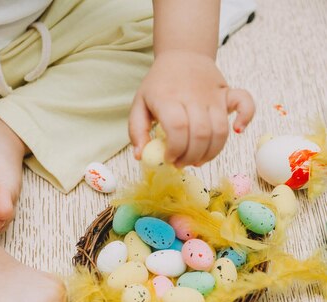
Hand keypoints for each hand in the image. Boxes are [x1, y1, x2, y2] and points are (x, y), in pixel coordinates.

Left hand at [129, 50, 254, 167]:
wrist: (182, 56)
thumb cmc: (159, 85)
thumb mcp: (139, 105)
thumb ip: (137, 131)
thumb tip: (141, 156)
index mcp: (168, 98)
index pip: (178, 128)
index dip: (175, 149)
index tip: (169, 159)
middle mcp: (193, 96)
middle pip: (200, 134)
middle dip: (191, 156)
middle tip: (181, 163)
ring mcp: (213, 94)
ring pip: (220, 129)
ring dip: (211, 152)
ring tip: (197, 160)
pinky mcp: (228, 92)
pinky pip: (245, 104)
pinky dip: (246, 118)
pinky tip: (238, 130)